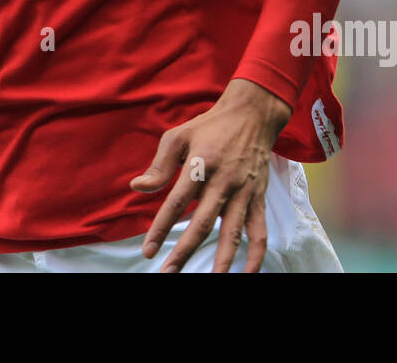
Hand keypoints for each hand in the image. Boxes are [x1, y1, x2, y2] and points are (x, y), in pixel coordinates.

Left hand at [130, 78, 291, 272]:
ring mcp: (244, 192)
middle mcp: (223, 182)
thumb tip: (137, 187)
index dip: (161, 228)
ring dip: (222, 261)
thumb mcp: (178, 136)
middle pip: (202, 223)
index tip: (148, 250)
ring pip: (232, 233)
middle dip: (184, 252)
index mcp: (200, 165)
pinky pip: (259, 231)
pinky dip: (256, 255)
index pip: (176, 203)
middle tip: (167, 273)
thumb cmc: (209, 126)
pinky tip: (247, 273)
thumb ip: (159, 165)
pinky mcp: (258, 198)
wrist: (252, 115)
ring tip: (212, 280)